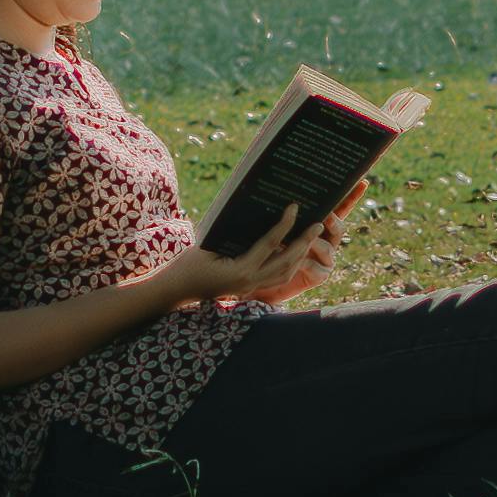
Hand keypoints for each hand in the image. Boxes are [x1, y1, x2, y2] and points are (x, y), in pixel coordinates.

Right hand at [185, 197, 356, 309]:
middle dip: (304, 243)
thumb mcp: (209, 242)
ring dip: (300, 254)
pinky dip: (289, 264)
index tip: (294, 207)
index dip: (285, 225)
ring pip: (286, 274)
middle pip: (286, 263)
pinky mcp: (249, 289)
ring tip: (311, 236)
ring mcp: (251, 288)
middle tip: (318, 224)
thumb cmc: (189, 263)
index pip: (270, 244)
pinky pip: (277, 279)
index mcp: (241, 270)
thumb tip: (254, 212)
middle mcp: (251, 282)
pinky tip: (294, 252)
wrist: (178, 290)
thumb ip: (233, 233)